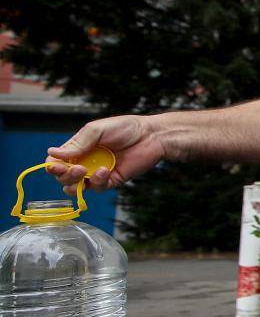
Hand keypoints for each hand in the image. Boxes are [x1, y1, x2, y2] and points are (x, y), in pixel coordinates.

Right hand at [44, 115, 168, 191]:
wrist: (151, 136)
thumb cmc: (125, 128)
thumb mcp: (96, 130)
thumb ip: (77, 144)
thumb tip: (52, 153)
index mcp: (78, 148)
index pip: (57, 162)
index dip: (53, 167)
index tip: (57, 166)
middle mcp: (85, 162)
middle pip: (63, 177)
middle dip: (64, 176)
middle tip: (76, 169)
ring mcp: (97, 173)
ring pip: (76, 187)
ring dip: (76, 182)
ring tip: (85, 171)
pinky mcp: (111, 180)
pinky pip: (97, 188)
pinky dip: (98, 181)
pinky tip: (104, 171)